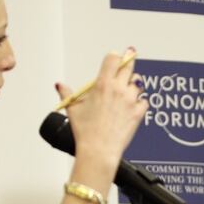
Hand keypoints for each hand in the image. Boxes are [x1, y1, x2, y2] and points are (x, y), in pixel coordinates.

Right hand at [56, 48, 146, 172]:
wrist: (99, 149)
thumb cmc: (85, 131)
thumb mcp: (72, 109)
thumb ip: (67, 93)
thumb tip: (59, 85)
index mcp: (102, 84)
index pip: (113, 59)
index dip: (115, 57)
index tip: (116, 57)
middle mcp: (118, 89)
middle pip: (128, 66)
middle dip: (128, 61)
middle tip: (130, 54)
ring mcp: (130, 100)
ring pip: (137, 83)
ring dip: (132, 84)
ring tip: (126, 90)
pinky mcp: (138, 112)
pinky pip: (144, 101)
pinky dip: (139, 102)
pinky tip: (132, 106)